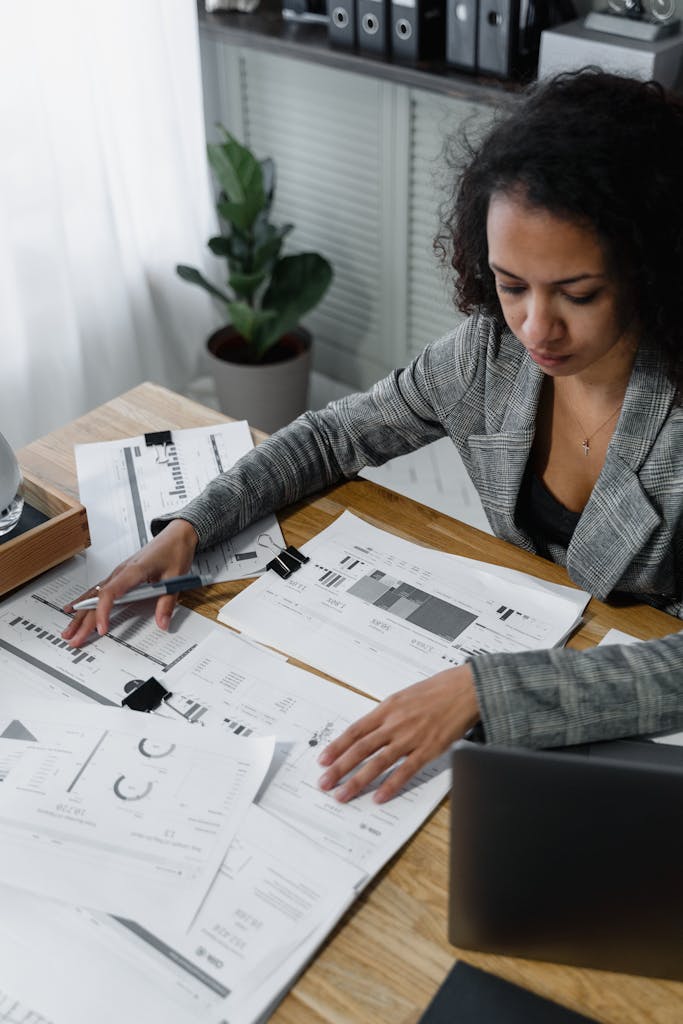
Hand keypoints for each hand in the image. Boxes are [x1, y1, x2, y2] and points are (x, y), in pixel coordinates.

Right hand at [61, 518, 198, 646]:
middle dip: (84, 621)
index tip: (102, 628)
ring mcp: (118, 573)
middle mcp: (121, 572)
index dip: (103, 612)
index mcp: (133, 571)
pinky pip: (97, 590)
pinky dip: (84, 601)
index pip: (111, 593)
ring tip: (68, 630)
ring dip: (80, 614)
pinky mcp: (119, 575)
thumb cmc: (174, 551)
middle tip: (74, 639)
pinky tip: (74, 609)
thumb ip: (167, 602)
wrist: (176, 535)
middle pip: (97, 598)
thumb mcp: (176, 577)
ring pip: (94, 595)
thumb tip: (162, 622)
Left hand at [317, 665, 479, 803]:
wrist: (465, 689)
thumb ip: (387, 714)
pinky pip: (405, 771)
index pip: (355, 731)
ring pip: (378, 762)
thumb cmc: (437, 690)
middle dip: (339, 768)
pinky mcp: (428, 749)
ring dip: (358, 780)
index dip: (337, 747)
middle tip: (324, 783)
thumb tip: (370, 729)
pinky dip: (391, 785)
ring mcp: (410, 737)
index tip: (323, 760)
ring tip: (342, 794)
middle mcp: (394, 723)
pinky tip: (378, 797)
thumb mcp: (404, 696)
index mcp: (387, 708)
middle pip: (360, 748)